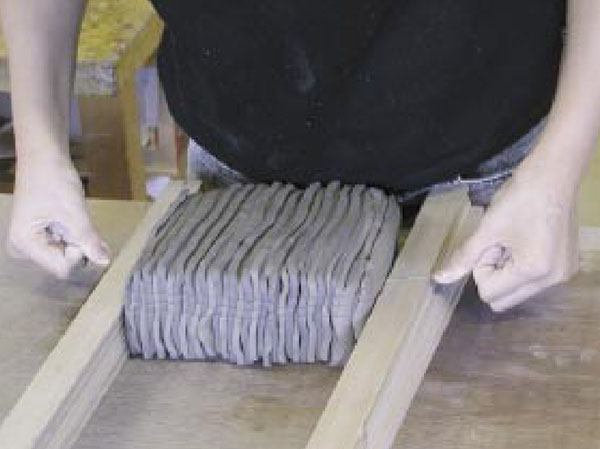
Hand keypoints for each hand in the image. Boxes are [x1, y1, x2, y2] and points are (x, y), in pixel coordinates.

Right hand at [8, 154, 109, 277]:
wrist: (43, 156)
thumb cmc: (54, 179)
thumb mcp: (74, 210)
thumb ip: (88, 238)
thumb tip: (105, 261)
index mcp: (24, 243)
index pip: (62, 267)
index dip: (78, 252)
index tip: (77, 228)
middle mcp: (23, 248)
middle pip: (62, 263)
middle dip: (77, 246)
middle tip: (76, 220)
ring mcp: (30, 243)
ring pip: (65, 255)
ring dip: (76, 239)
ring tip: (70, 216)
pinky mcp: (38, 236)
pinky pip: (62, 245)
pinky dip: (73, 235)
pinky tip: (70, 218)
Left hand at [433, 165, 578, 311]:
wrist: (554, 175)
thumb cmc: (520, 198)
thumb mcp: (486, 230)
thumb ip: (464, 258)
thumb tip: (439, 279)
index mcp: (533, 272)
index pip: (489, 293)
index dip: (482, 267)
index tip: (491, 243)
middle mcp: (552, 280)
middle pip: (504, 299)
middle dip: (494, 274)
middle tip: (500, 244)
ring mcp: (562, 275)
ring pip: (517, 291)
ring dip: (508, 270)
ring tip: (515, 240)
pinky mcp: (566, 267)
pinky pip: (534, 281)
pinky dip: (523, 266)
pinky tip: (526, 241)